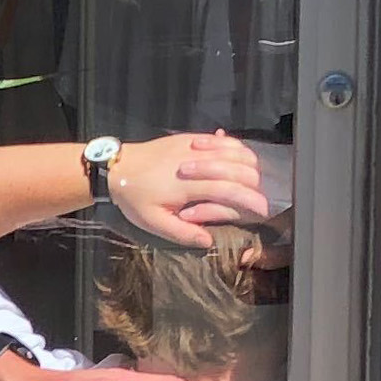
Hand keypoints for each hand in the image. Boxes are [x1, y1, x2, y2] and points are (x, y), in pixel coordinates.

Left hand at [108, 131, 271, 246]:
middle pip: (240, 169)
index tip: (262, 210)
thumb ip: (182, 233)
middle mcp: (196, 163)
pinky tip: (238, 159)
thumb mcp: (153, 222)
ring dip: (249, 166)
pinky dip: (237, 148)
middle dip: (254, 185)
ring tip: (250, 181)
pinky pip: (223, 140)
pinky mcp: (191, 139)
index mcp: (188, 186)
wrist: (117, 167)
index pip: (230, 190)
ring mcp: (195, 147)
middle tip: (256, 199)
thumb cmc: (134, 197)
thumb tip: (208, 241)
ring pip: (235, 151)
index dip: (251, 200)